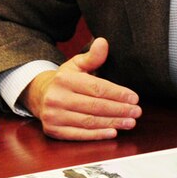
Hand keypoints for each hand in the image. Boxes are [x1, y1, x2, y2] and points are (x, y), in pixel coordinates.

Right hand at [20, 37, 141, 140]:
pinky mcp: (53, 130)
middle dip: (119, 110)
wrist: (39, 95)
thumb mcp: (77, 65)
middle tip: (137, 112)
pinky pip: (79, 134)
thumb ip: (92, 57)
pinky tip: (113, 132)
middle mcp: (56, 98)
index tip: (134, 98)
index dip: (118, 94)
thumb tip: (103, 42)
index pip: (97, 88)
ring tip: (130, 122)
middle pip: (95, 106)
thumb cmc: (65, 80)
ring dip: (112, 123)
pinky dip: (97, 135)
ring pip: (89, 121)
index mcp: (64, 79)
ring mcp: (53, 116)